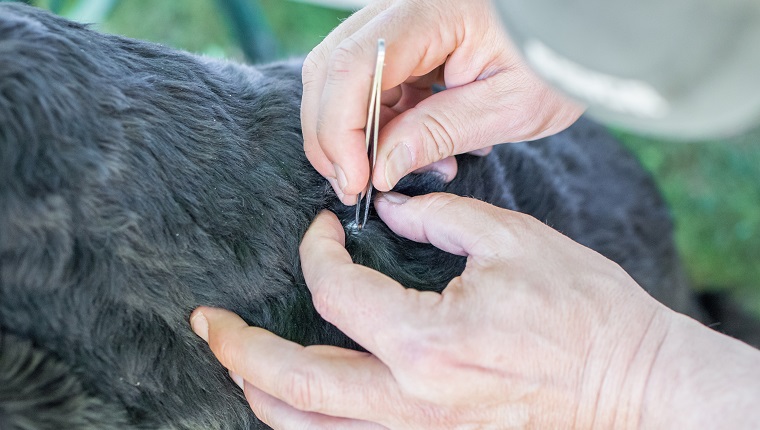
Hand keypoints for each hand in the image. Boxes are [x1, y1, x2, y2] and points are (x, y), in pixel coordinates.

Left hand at [190, 193, 685, 428]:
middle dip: (238, 349)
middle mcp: (411, 401)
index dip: (316, 252)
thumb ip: (437, 220)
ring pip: (309, 428)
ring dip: (261, 393)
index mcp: (427, 341)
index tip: (322, 231)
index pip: (335, 294)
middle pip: (293, 381)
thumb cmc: (584, 310)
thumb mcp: (513, 240)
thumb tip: (388, 215)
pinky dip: (308, 422)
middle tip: (208, 323)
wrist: (633, 384)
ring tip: (237, 363)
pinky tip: (295, 401)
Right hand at [301, 0, 584, 203]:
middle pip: (330, 69)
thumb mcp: (508, 106)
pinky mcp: (405, 41)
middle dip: (332, 136)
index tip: (356, 183)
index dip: (340, 131)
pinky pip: (368, 82)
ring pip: (340, 77)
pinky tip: (410, 148)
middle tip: (356, 187)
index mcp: (431, 14)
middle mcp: (402, 9)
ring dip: (352, 132)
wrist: (578, 31)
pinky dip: (376, 122)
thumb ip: (439, 133)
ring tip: (394, 171)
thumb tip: (379, 170)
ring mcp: (399, 23)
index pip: (354, 68)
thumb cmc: (556, 61)